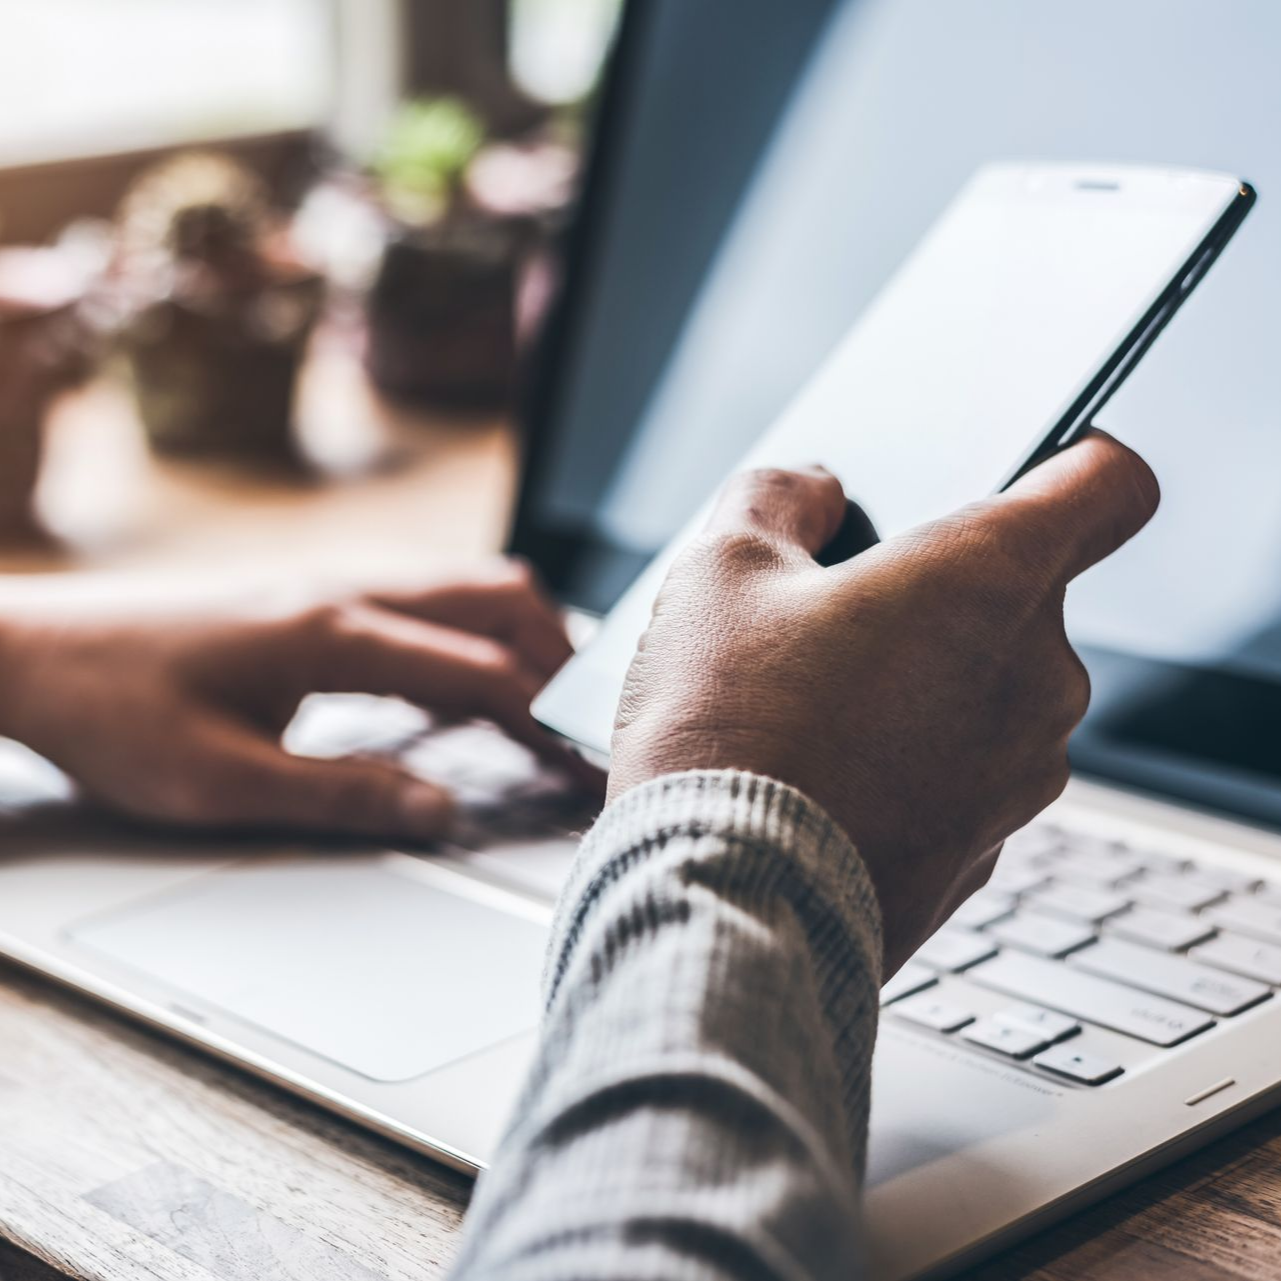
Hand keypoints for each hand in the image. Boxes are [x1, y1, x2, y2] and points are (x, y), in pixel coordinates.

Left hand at [0, 561, 587, 840]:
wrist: (35, 651)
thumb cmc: (113, 713)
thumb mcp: (221, 782)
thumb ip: (343, 797)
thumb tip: (443, 812)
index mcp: (334, 633)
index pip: (482, 669)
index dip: (548, 721)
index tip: (589, 765)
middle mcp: (349, 590)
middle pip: (499, 599)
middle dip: (560, 662)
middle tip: (581, 731)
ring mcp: (337, 581)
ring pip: (470, 586)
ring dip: (523, 640)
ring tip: (544, 710)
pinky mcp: (320, 592)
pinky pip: (430, 599)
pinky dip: (476, 635)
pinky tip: (466, 686)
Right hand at [609, 431, 1159, 972]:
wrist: (724, 903)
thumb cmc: (725, 730)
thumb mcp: (720, 569)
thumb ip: (779, 495)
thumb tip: (813, 491)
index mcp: (990, 579)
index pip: (1111, 484)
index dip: (1073, 464)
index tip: (1027, 478)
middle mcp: (1037, 677)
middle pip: (1024, 595)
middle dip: (941, 593)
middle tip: (838, 615)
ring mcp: (1022, 774)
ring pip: (991, 688)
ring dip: (926, 679)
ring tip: (819, 705)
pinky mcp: (987, 848)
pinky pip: (967, 770)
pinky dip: (916, 759)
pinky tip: (830, 772)